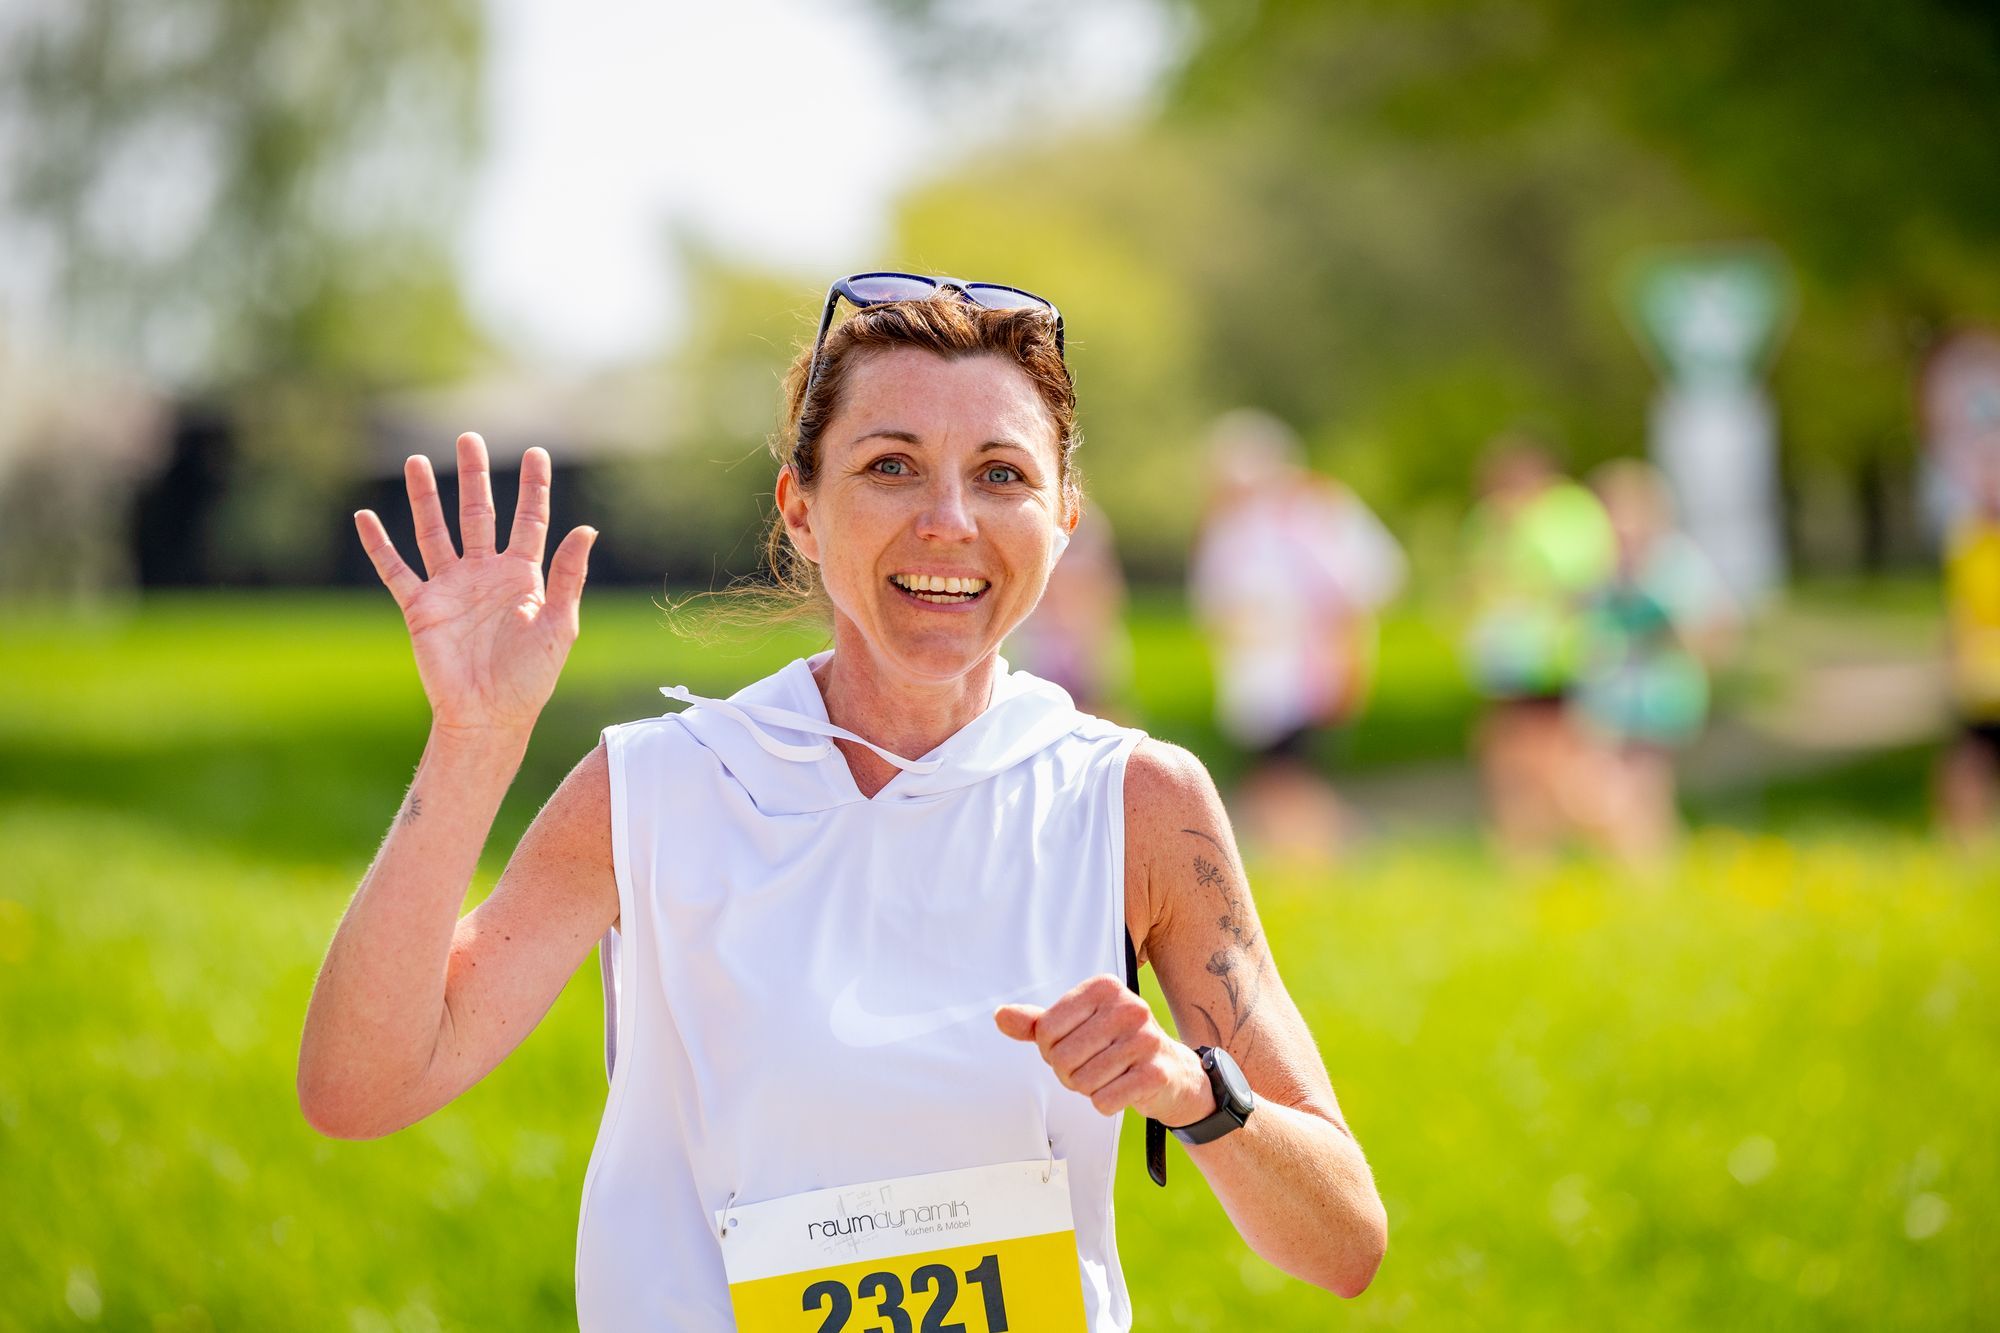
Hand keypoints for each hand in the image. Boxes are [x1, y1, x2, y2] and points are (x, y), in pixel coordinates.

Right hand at [354, 433, 597, 735]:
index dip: (533, 487)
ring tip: (415, 461)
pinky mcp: (421, 608)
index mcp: (523, 577)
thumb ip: (568, 576)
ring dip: (425, 498)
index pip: (529, 521)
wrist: (490, 715)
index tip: (536, 452)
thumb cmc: (531, 677)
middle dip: (474, 477)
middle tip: (469, 438)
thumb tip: (586, 529)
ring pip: (435, 532)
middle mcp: (485, 575)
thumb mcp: (559, 625)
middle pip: (478, 514)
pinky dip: (379, 545)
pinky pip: (396, 570)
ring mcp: (451, 588)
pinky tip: (364, 518)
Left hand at [995, 974, 1214, 1124]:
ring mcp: (1145, 1039)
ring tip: (1109, 1076)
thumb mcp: (1076, 1026)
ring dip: (1088, 1088)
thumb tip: (1000, 1016)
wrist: (1171, 1070)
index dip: (1050, 1049)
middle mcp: (1128, 1007)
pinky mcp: (1155, 1073)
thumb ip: (1037, 1023)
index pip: (1046, 1029)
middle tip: (1091, 1067)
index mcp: (1103, 987)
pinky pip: (1103, 1101)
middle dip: (1068, 1073)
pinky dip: (1106, 1103)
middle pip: (1062, 1058)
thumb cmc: (1114, 1044)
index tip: (1073, 1047)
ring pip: (1081, 1082)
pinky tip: (1123, 1089)